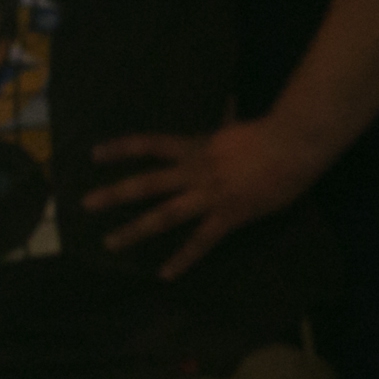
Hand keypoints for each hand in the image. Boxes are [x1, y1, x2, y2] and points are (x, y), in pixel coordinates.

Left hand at [83, 119, 323, 278]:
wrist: (293, 145)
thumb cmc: (268, 133)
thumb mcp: (236, 127)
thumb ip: (224, 122)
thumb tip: (227, 103)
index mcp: (194, 147)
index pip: (149, 144)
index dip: (121, 148)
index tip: (95, 154)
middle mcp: (193, 172)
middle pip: (145, 183)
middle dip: (113, 194)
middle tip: (85, 204)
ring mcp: (208, 196)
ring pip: (163, 216)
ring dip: (135, 230)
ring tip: (110, 243)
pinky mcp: (227, 216)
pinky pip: (200, 242)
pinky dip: (183, 259)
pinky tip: (165, 274)